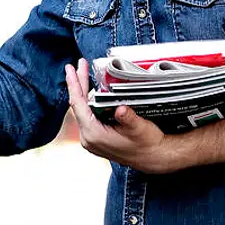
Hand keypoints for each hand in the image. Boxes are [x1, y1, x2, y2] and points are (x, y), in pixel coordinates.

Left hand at [63, 59, 174, 173]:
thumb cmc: (147, 144)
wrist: (154, 158)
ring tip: (82, 73)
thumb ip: (129, 118)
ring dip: (83, 92)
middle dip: (78, 84)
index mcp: (94, 134)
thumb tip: (121, 110)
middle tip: (75, 66)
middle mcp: (88, 138)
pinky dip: (89, 101)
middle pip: (78, 105)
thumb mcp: (139, 128)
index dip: (74, 85)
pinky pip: (87, 115)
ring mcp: (91, 138)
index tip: (70, 69)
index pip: (78, 105)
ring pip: (82, 109)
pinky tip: (91, 90)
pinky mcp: (96, 137)